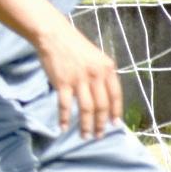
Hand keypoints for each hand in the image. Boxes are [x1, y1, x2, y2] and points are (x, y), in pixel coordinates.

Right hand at [34, 20, 120, 138]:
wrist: (54, 35)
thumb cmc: (75, 46)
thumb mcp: (96, 58)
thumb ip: (102, 75)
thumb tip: (106, 98)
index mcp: (107, 68)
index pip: (116, 96)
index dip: (116, 112)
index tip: (114, 124)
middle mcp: (96, 75)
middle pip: (102, 106)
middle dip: (101, 124)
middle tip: (98, 135)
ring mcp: (79, 79)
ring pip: (86, 109)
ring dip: (86, 126)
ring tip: (85, 136)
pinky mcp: (63, 82)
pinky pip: (65, 105)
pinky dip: (64, 118)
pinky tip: (63, 127)